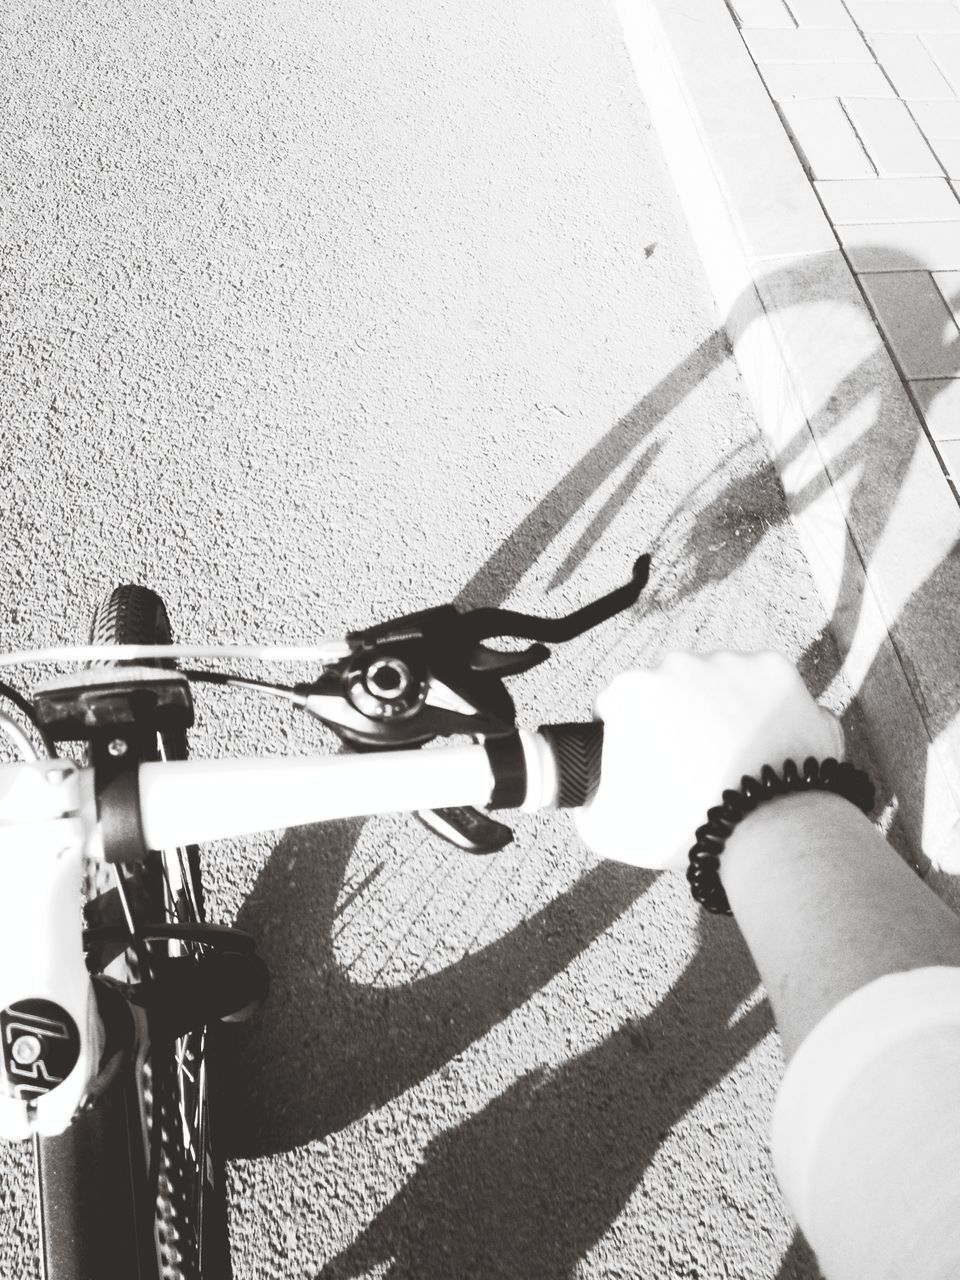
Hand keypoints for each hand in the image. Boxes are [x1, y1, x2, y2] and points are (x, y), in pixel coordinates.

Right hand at [574, 652, 843, 870]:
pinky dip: (759, 705)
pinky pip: (758, 682)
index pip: (618, 704)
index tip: (648, 760)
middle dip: (674, 716)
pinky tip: (761, 741)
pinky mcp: (774, 669)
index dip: (629, 735)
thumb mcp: (605, 827)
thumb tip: (582, 788)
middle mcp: (677, 663)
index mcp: (629, 690)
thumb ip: (584, 798)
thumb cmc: (685, 830)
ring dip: (717, 707)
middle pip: (667, 687)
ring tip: (733, 755)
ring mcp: (729, 662)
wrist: (771, 831)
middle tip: (693, 762)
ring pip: (714, 681)